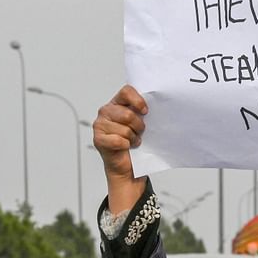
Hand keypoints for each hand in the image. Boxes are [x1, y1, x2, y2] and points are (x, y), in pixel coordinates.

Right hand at [93, 85, 148, 213]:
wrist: (129, 166)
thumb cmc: (136, 142)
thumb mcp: (142, 122)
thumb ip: (143, 111)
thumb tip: (159, 104)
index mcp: (117, 103)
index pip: (126, 91)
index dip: (138, 101)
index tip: (146, 111)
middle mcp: (106, 111)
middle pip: (127, 113)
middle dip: (138, 125)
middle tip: (140, 131)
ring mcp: (100, 124)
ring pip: (124, 129)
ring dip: (133, 137)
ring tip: (133, 140)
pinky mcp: (98, 139)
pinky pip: (117, 140)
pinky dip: (126, 145)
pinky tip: (126, 146)